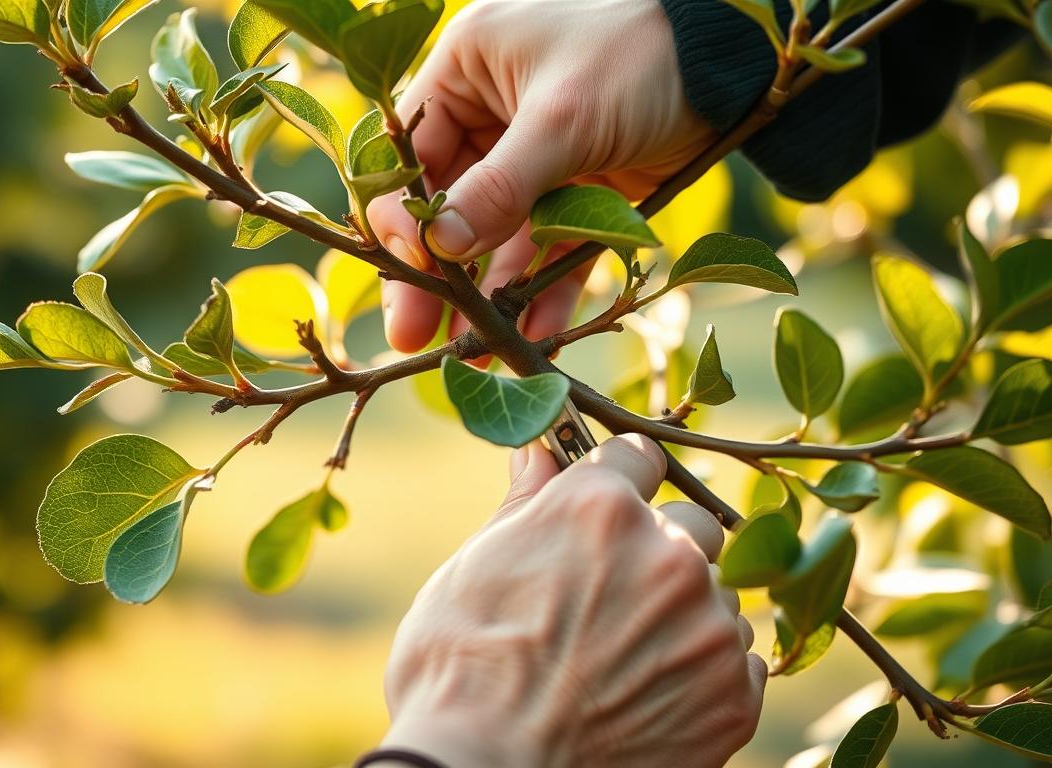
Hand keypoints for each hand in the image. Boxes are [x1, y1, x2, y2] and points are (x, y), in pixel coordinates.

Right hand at [368, 0, 714, 352]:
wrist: (736, 64)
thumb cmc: (641, 56)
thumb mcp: (563, 119)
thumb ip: (497, 188)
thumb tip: (438, 249)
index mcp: (468, 69)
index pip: (410, 153)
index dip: (403, 213)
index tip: (410, 267)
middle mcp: (491, 111)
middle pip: (446, 204)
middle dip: (434, 272)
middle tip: (409, 334)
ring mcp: (536, 155)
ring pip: (496, 236)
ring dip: (486, 293)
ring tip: (470, 352)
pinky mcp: (580, 189)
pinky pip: (550, 248)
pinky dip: (541, 290)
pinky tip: (528, 336)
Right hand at [378, 436, 764, 767]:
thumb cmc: (458, 668)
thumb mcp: (473, 567)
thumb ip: (525, 505)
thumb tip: (539, 453)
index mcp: (598, 507)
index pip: (639, 455)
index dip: (619, 479)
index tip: (608, 501)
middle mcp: (667, 553)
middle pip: (691, 523)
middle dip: (659, 547)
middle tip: (611, 594)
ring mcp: (707, 626)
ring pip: (717, 594)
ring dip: (683, 613)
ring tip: (622, 656)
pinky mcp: (733, 695)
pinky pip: (738, 659)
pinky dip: (703, 670)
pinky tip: (648, 692)